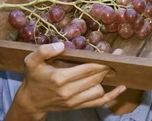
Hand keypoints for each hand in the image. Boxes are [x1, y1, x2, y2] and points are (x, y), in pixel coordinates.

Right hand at [9, 42, 126, 120]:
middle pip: (95, 78)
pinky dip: (111, 96)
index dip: (102, 61)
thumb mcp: (31, 60)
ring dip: (105, 79)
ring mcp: (73, 101)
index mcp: (59, 78)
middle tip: (115, 58)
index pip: (87, 69)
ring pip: (98, 91)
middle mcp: (68, 91)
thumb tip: (61, 45)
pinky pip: (98, 103)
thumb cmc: (33, 78)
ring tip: (110, 69)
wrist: (30, 101)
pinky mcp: (77, 106)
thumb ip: (44, 51)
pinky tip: (120, 88)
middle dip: (107, 67)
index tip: (112, 54)